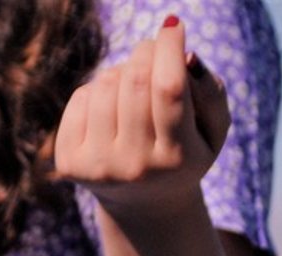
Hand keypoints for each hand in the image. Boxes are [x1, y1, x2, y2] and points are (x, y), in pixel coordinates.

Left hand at [52, 16, 230, 223]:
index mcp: (177, 159)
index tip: (173, 26)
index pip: (170, 89)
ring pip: (106, 84)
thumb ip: (212, 94)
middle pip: (136, 80)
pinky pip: (82, 97)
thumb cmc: (184, 154)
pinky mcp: (69, 163)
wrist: (144, 204)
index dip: (169, 48)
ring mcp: (98, 167)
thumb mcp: (213, 132)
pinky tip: (112, 110)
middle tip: (155, 51)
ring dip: (123, 71)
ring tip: (135, 87)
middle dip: (147, 52)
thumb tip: (185, 56)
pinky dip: (98, 91)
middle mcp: (135, 167)